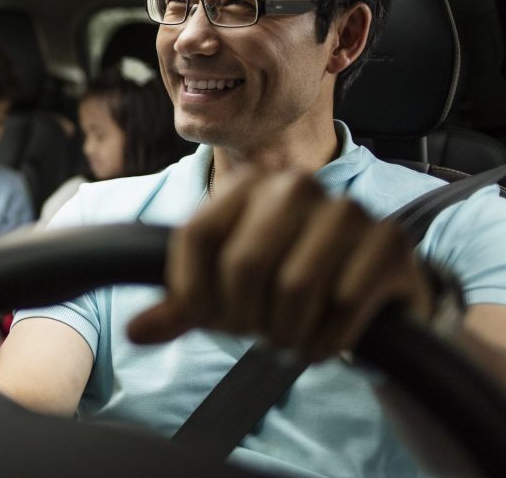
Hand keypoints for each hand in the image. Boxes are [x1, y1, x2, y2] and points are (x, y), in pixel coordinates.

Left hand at [127, 168, 433, 361]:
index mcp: (246, 183)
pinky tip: (325, 341)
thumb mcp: (225, 294)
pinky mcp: (389, 241)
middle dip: (246, 317)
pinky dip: (328, 338)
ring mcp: (346, 209)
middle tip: (259, 336)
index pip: (196, 237)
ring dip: (288, 333)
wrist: (367, 300)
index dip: (195, 293)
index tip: (211, 319)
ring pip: (295, 286)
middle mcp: (295, 183)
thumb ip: (182, 307)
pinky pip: (345, 302)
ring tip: (290, 339)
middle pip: (243, 264)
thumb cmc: (282, 289)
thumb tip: (135, 332)